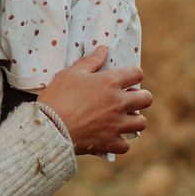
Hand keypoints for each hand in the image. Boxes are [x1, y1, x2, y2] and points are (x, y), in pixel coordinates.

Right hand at [36, 46, 152, 155]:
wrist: (48, 128)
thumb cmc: (58, 97)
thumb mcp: (71, 73)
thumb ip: (91, 61)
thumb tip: (103, 49)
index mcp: (110, 82)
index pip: (137, 73)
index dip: (133, 75)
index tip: (126, 79)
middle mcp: (118, 103)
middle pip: (146, 99)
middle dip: (140, 98)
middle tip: (128, 100)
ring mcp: (116, 124)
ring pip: (141, 123)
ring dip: (134, 120)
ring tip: (123, 119)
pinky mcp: (109, 143)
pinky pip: (126, 145)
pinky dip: (120, 142)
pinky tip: (111, 137)